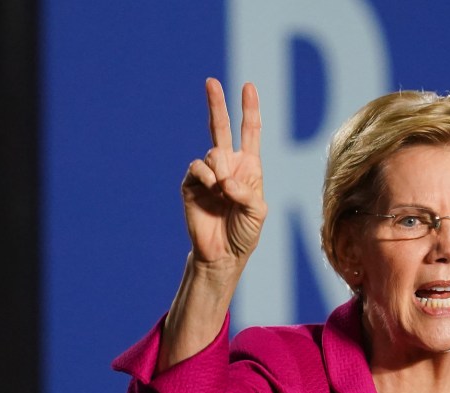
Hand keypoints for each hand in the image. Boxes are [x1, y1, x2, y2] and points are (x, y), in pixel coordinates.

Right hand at [183, 78, 265, 268]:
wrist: (222, 254)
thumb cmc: (245, 233)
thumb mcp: (257, 213)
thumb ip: (247, 193)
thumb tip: (225, 180)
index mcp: (249, 167)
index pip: (250, 132)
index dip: (249, 109)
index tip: (248, 87)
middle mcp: (228, 165)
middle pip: (221, 127)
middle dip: (217, 104)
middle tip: (211, 81)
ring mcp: (208, 173)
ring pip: (213, 152)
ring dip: (221, 171)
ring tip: (223, 192)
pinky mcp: (191, 183)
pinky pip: (197, 167)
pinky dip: (207, 177)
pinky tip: (212, 190)